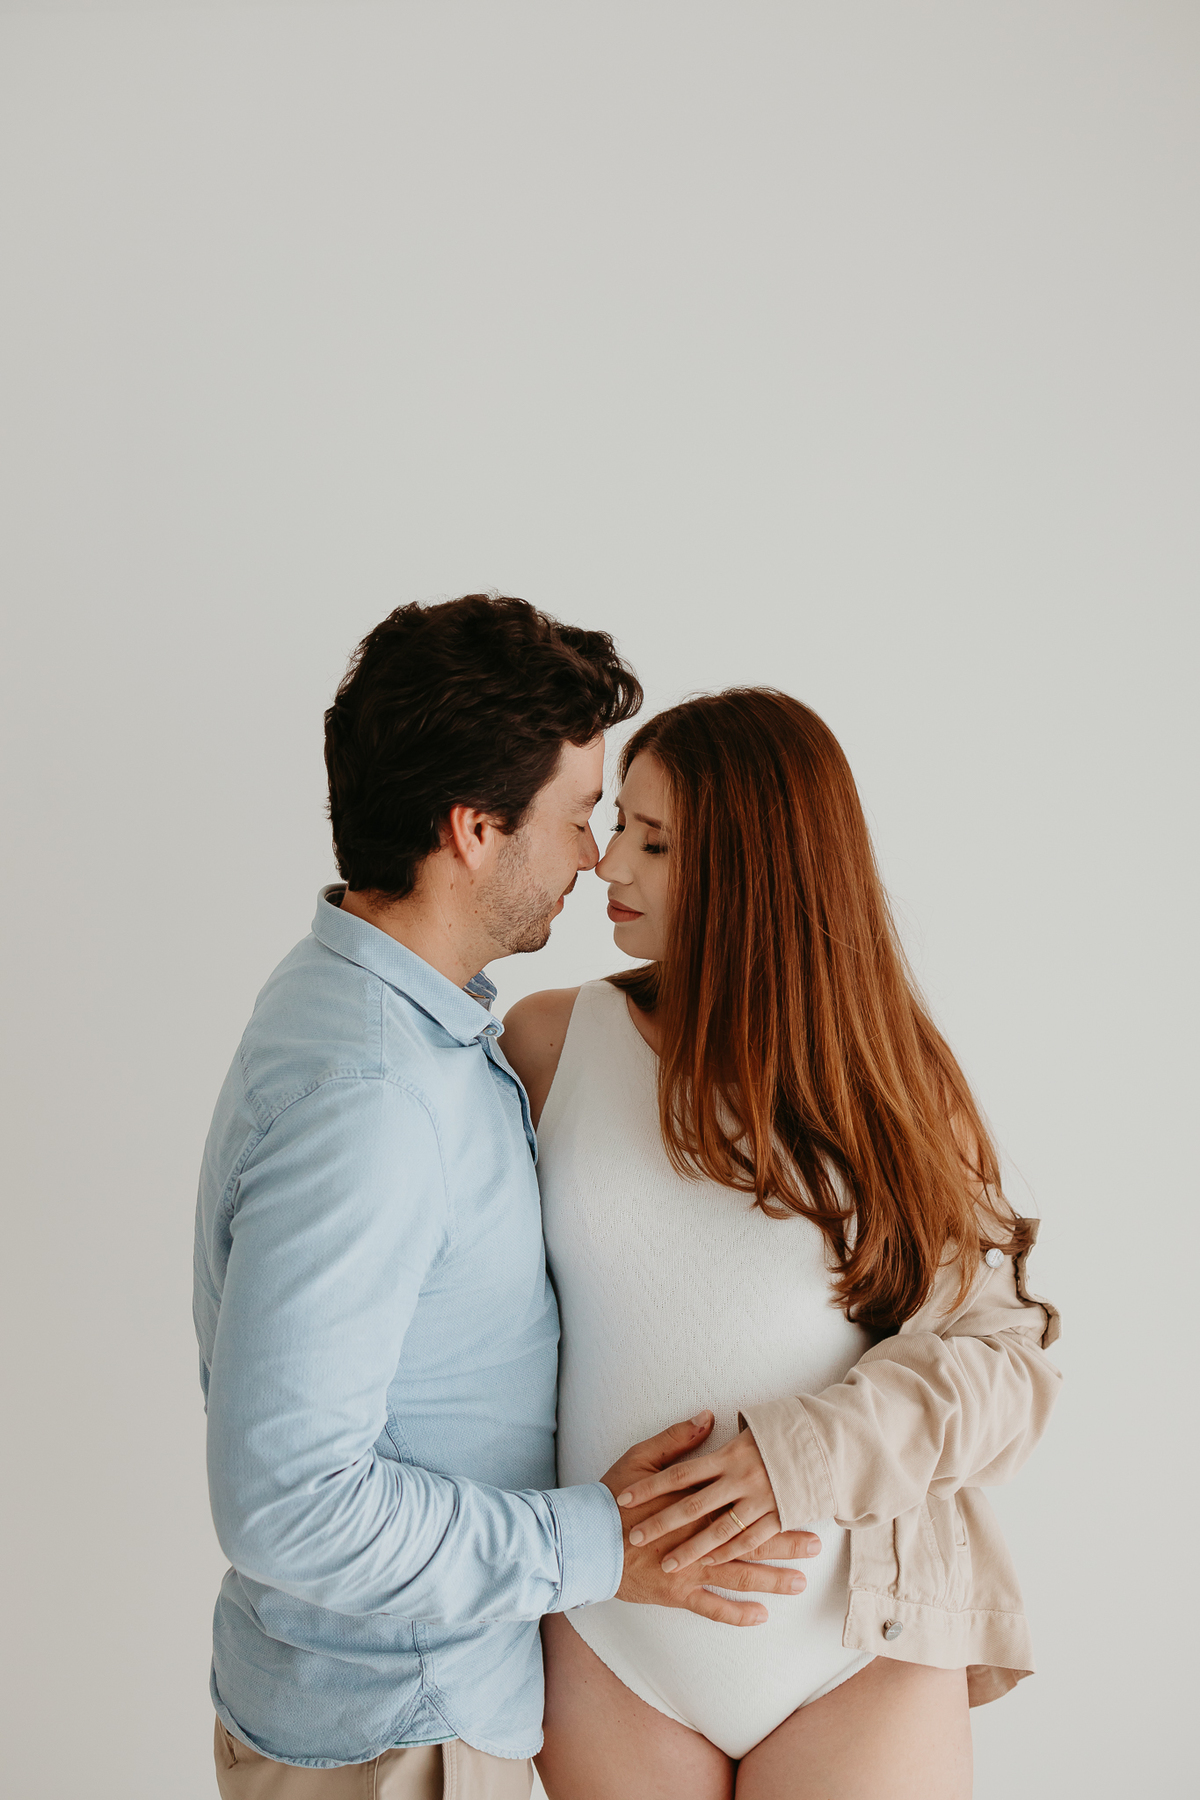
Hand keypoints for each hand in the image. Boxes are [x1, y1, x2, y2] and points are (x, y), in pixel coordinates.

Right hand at [600, 1414, 817, 1624]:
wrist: (586, 1538)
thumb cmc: (613, 1497)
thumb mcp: (642, 1458)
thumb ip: (678, 1440)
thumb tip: (708, 1417)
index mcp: (694, 1503)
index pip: (741, 1503)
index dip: (772, 1504)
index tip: (801, 1503)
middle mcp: (699, 1536)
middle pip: (749, 1540)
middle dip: (784, 1544)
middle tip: (815, 1547)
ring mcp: (690, 1568)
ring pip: (738, 1575)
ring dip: (770, 1580)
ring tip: (799, 1583)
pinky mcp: (676, 1593)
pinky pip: (712, 1608)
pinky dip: (736, 1615)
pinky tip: (759, 1617)